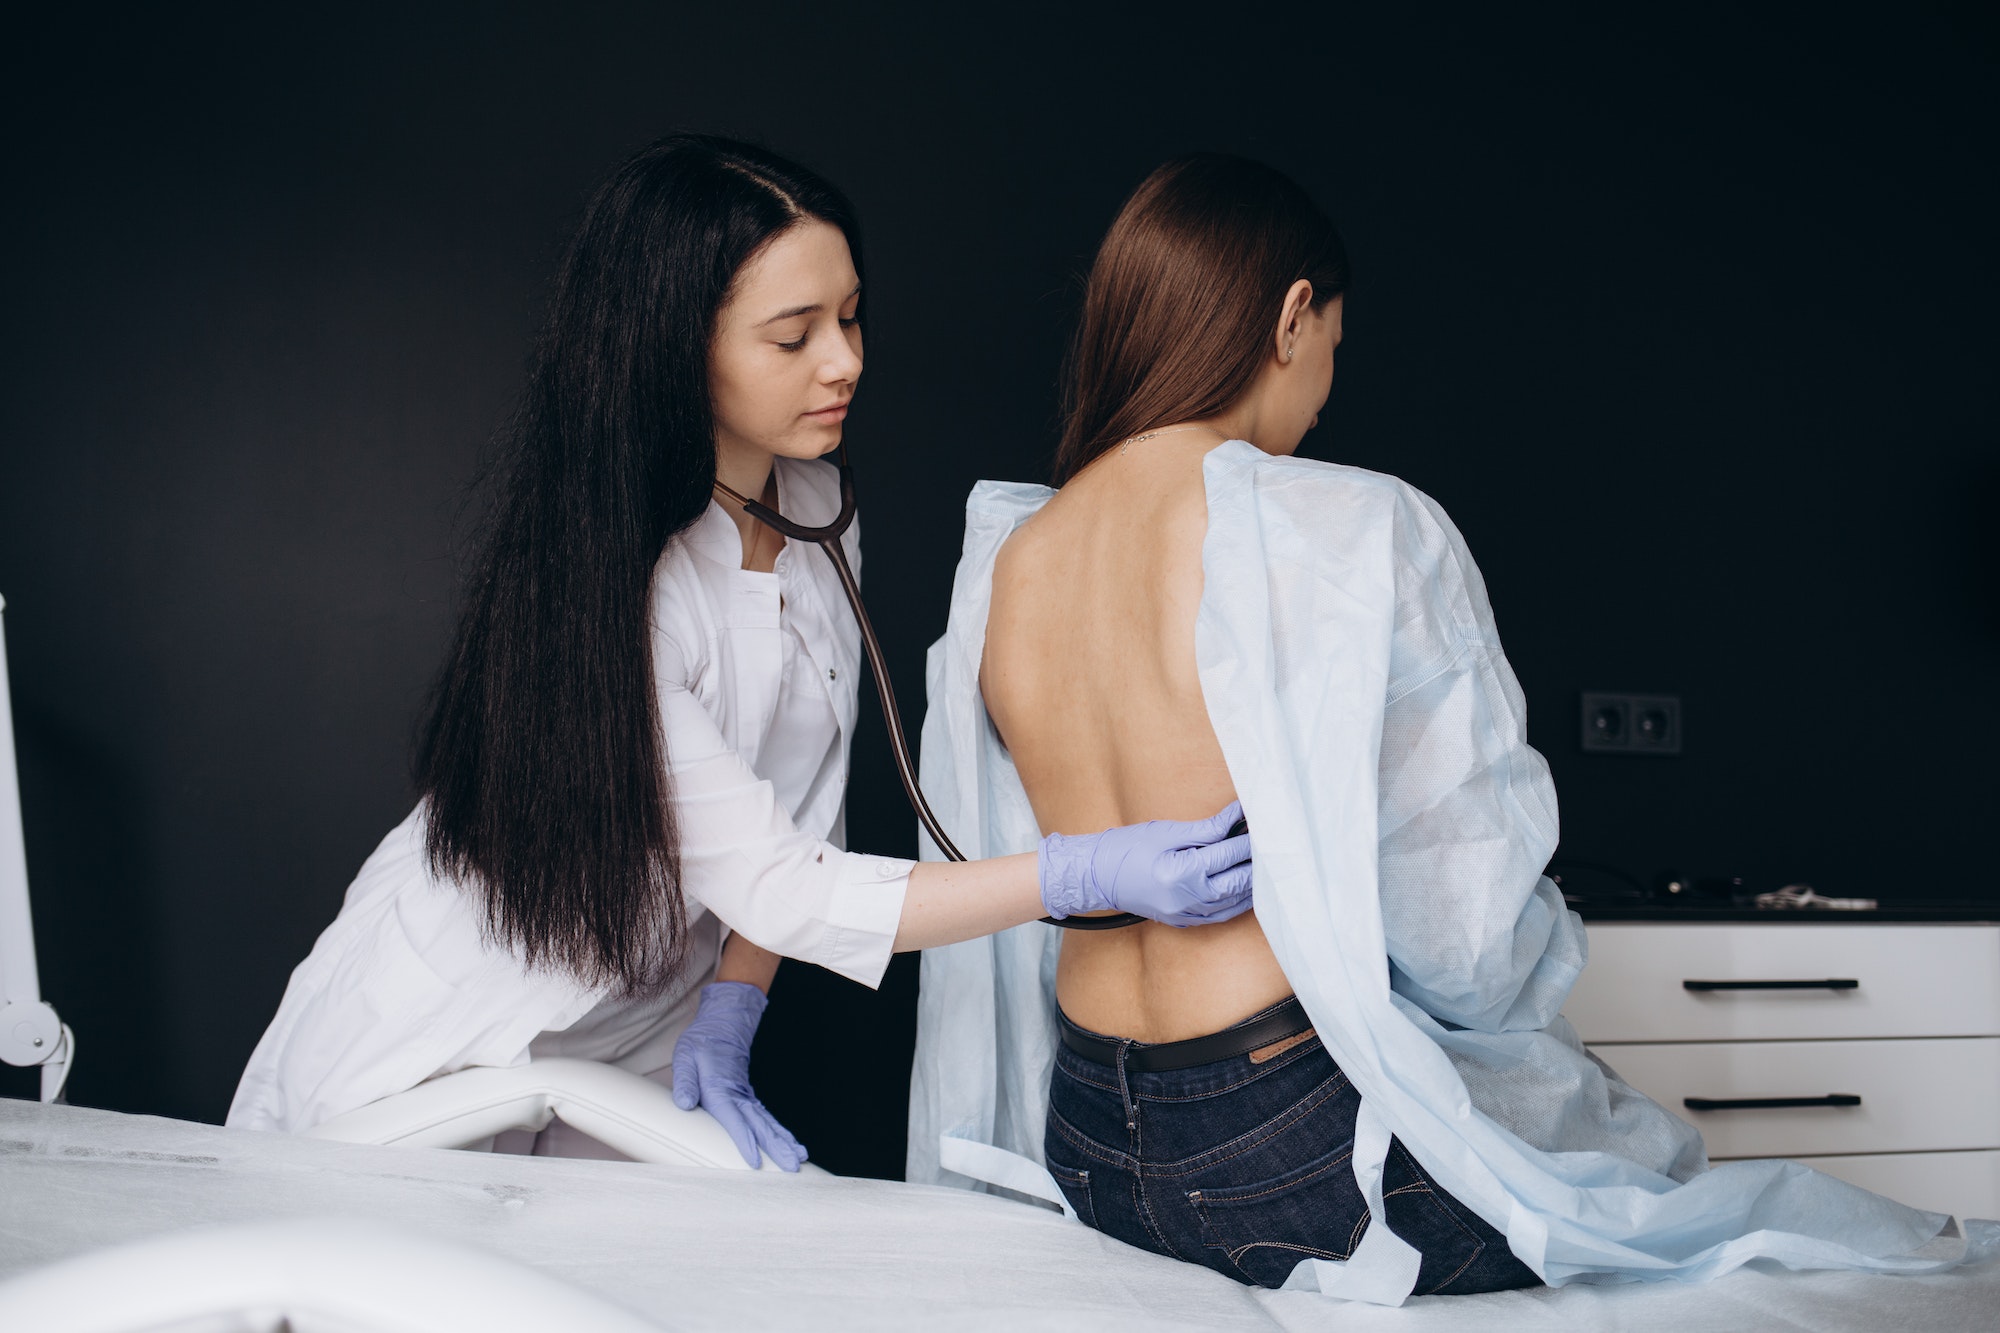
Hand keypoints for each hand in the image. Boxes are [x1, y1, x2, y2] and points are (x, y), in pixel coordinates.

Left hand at [670, 981, 806, 1171]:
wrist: (722, 1026)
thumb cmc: (701, 1044)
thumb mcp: (686, 1057)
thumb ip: (684, 1080)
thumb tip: (683, 1103)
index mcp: (719, 1088)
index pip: (733, 1119)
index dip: (744, 1140)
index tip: (755, 1161)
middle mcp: (738, 1095)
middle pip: (760, 1125)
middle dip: (777, 1148)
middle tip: (792, 1167)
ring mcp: (746, 1097)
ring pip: (767, 1123)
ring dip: (784, 1142)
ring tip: (800, 1159)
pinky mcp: (749, 1099)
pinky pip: (766, 1118)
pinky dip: (780, 1133)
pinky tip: (793, 1145)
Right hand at [1038, 800, 1253, 927]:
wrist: (1094, 875)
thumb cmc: (1125, 848)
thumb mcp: (1166, 832)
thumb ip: (1206, 829)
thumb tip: (1235, 818)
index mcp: (1182, 874)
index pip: (1228, 856)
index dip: (1248, 840)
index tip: (1262, 826)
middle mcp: (1186, 899)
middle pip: (1237, 883)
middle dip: (1256, 864)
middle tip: (1272, 846)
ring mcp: (1184, 914)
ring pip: (1232, 904)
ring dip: (1251, 885)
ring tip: (1264, 866)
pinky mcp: (1180, 920)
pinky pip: (1217, 916)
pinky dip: (1235, 903)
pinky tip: (1245, 889)